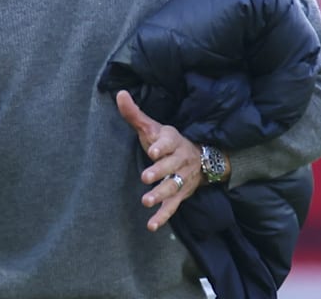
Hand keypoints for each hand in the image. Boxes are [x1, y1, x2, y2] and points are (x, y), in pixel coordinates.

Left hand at [115, 90, 202, 231]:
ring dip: (160, 194)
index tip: (153, 150)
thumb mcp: (153, 127)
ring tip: (146, 201)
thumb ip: (134, 114)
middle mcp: (180, 160)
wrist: (201, 158)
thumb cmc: (167, 142)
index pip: (168, 142)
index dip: (161, 146)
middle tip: (145, 177)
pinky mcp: (180, 195)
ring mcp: (181, 179)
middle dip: (159, 171)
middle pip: (171, 166)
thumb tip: (119, 94)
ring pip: (173, 187)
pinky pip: (173, 207)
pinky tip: (151, 226)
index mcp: (173, 141)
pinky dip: (163, 217)